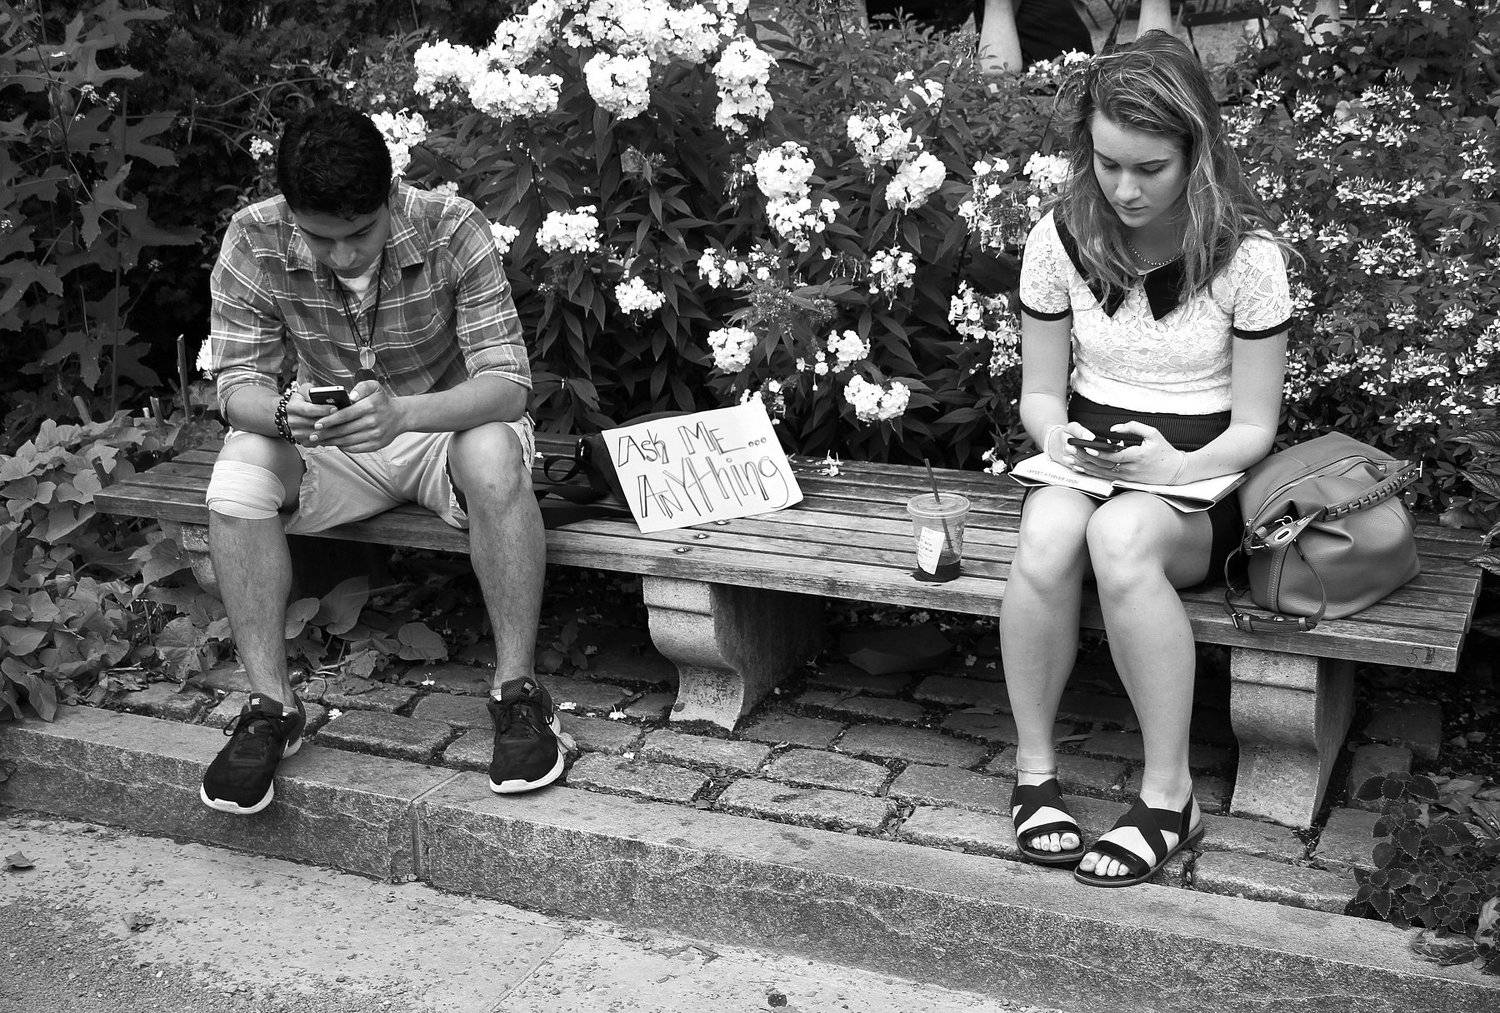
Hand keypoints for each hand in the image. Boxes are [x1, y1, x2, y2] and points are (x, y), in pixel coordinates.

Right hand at [282, 389, 340, 445]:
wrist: (299, 412)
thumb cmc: (306, 399)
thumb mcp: (307, 390)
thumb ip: (314, 391)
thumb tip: (329, 396)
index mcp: (292, 407)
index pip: (307, 409)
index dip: (322, 409)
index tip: (335, 408)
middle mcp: (292, 421)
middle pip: (313, 423)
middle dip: (329, 421)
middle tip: (343, 418)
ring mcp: (297, 433)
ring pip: (317, 434)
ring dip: (331, 430)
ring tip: (344, 425)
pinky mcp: (303, 441)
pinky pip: (318, 442)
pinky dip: (329, 438)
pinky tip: (338, 432)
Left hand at [308, 379, 407, 453]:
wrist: (400, 416)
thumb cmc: (382, 401)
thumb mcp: (375, 387)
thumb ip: (361, 387)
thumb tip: (349, 395)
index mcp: (371, 406)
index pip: (346, 414)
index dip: (330, 420)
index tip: (317, 424)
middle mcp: (374, 421)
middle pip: (344, 429)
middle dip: (327, 433)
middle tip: (313, 434)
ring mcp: (375, 435)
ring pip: (348, 440)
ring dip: (332, 441)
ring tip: (321, 440)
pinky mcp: (376, 445)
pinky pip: (356, 448)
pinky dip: (343, 447)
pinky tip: (335, 443)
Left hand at [1069, 422, 1185, 484]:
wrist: (1176, 472)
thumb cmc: (1165, 450)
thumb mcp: (1153, 433)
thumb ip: (1133, 427)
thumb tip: (1113, 429)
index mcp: (1136, 457)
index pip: (1112, 456)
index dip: (1097, 452)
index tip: (1083, 446)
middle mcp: (1129, 469)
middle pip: (1101, 465)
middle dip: (1083, 457)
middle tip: (1067, 450)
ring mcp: (1126, 477)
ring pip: (1100, 473)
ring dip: (1083, 466)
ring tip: (1068, 459)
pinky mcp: (1125, 481)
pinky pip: (1104, 477)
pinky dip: (1091, 472)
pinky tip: (1079, 468)